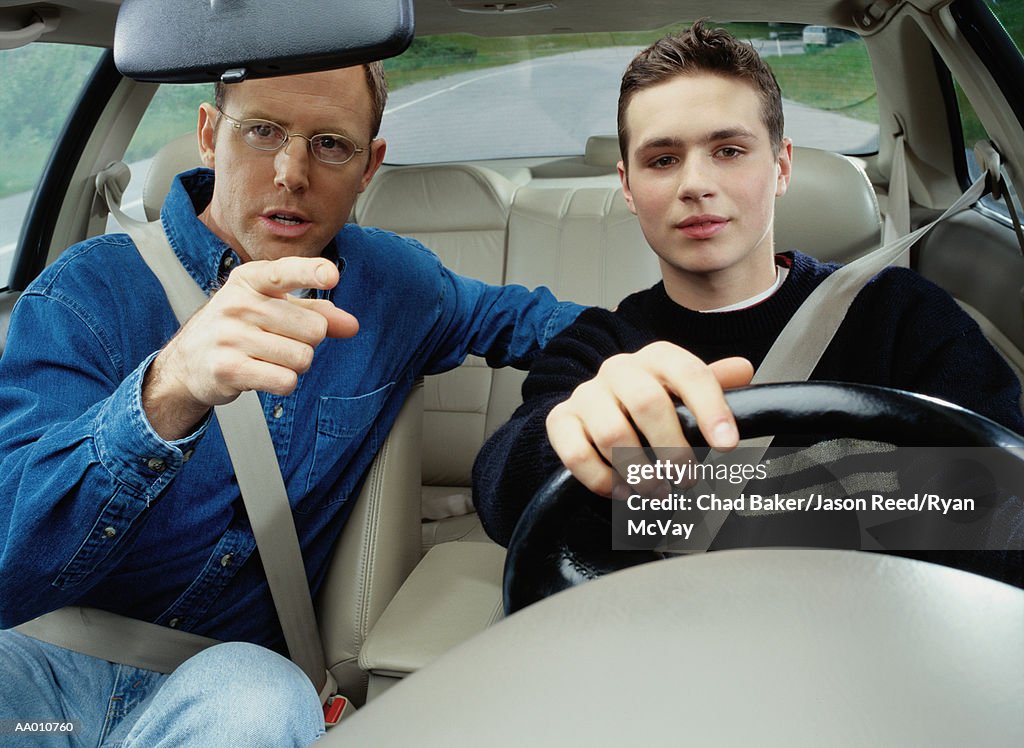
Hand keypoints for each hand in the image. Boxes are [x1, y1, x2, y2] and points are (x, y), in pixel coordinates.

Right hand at [143, 257, 358, 439]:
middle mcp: (238, 303)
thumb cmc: (240, 328)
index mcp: (251, 280)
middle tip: (280, 341)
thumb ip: (316, 312)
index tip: (332, 276)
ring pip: (302, 357)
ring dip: (295, 365)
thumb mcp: (274, 309)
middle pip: (313, 329)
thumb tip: (352, 325)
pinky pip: (286, 381)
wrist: (188, 362)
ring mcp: (230, 335)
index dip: (312, 273)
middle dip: (308, 342)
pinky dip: (284, 383)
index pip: (286, 272)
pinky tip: (263, 374)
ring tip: (268, 358)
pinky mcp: (228, 368)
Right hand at [545, 342, 752, 496]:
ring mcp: (586, 394)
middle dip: (672, 447)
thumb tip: (743, 369)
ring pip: (612, 434)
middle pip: (647, 402)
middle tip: (687, 477)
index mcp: (656, 358)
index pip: (688, 372)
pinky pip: (577, 454)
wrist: (597, 408)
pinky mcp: (560, 421)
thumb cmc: (649, 403)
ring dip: (640, 471)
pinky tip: (623, 491)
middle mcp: (618, 370)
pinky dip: (603, 480)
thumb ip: (714, 382)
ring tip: (658, 490)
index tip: (727, 444)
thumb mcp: (682, 392)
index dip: (710, 408)